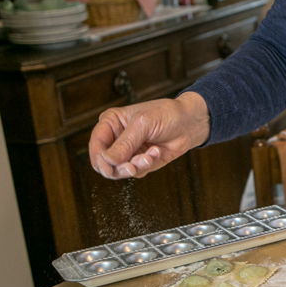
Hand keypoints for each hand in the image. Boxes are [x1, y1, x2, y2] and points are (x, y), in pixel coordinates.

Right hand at [88, 92, 209, 178]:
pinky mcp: (141, 162)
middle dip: (119, 167)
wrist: (189, 123)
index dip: (101, 158)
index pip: (96, 145)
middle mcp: (116, 139)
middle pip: (105, 163)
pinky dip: (147, 165)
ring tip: (150, 156)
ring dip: (136, 166)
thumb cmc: (167, 114)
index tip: (112, 163)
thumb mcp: (143, 124)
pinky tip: (156, 152)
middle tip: (132, 166)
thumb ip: (125, 144)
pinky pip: (137, 172)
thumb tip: (108, 160)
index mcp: (110, 123)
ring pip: (120, 170)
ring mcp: (129, 152)